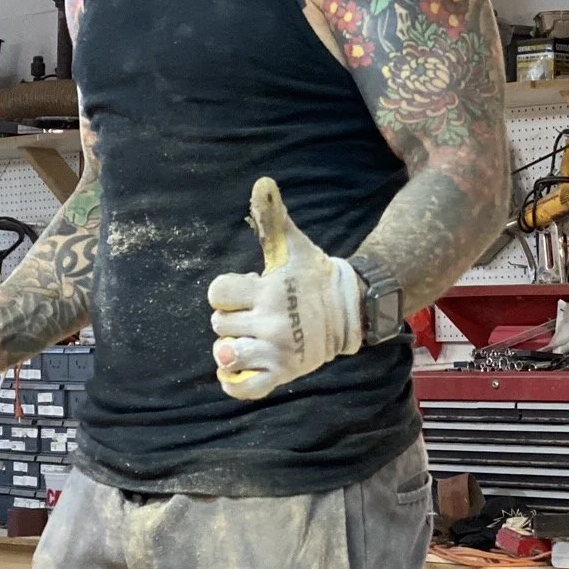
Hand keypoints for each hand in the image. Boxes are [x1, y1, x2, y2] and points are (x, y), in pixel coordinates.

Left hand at [207, 178, 362, 400]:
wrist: (351, 309)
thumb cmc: (315, 276)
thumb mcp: (293, 245)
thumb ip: (273, 218)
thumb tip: (263, 182)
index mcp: (267, 291)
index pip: (218, 294)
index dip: (226, 291)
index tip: (246, 290)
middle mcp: (270, 323)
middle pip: (220, 324)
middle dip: (231, 317)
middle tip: (254, 313)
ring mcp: (276, 351)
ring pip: (228, 354)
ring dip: (231, 348)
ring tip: (246, 340)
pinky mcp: (282, 373)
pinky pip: (244, 387)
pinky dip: (234, 381)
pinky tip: (236, 367)